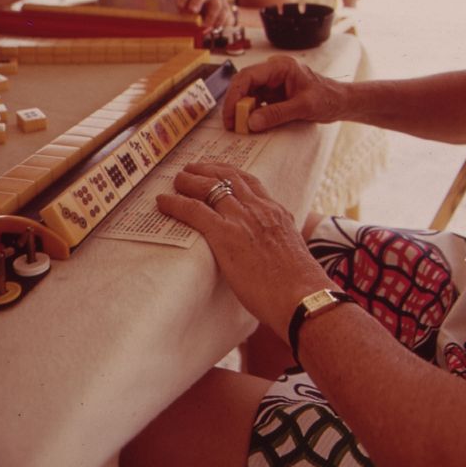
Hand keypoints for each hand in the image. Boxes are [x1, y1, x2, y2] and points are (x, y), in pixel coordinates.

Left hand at [156, 161, 330, 337]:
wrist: (302, 296)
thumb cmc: (299, 287)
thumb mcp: (292, 254)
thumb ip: (279, 244)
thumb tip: (271, 254)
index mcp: (277, 212)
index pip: (250, 182)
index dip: (231, 174)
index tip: (218, 171)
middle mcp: (260, 209)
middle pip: (228, 177)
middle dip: (207, 169)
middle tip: (192, 169)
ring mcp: (242, 219)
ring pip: (209, 187)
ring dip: (189, 181)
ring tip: (176, 180)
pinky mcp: (226, 235)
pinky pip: (194, 210)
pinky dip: (176, 203)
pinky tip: (163, 202)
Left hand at [175, 0, 234, 30]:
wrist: (215, 19)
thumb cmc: (196, 19)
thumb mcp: (188, 18)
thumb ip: (185, 20)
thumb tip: (183, 27)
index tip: (180, 6)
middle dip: (197, 1)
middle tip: (192, 10)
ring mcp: (216, 0)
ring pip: (216, 4)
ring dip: (211, 15)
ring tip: (206, 25)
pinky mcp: (225, 9)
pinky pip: (224, 13)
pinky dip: (219, 21)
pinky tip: (215, 27)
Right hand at [221, 55, 345, 131]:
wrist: (340, 102)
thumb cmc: (328, 98)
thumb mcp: (304, 107)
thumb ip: (277, 114)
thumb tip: (251, 122)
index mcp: (281, 66)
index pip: (248, 76)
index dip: (235, 95)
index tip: (230, 114)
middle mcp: (274, 71)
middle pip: (244, 83)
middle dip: (235, 103)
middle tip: (231, 124)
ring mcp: (273, 82)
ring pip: (248, 93)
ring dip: (241, 109)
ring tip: (238, 127)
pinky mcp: (274, 93)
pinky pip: (256, 101)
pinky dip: (251, 113)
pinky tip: (249, 124)